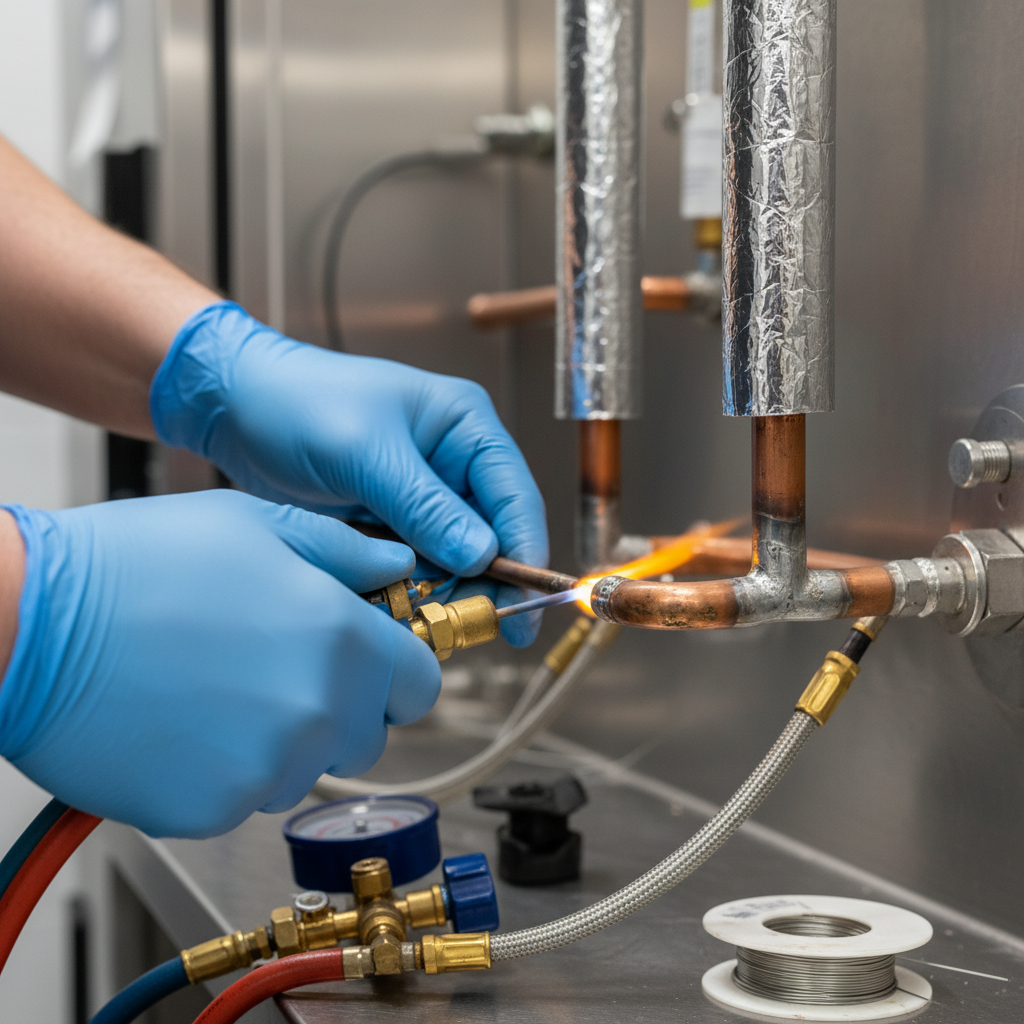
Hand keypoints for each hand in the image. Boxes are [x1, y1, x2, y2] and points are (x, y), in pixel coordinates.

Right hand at [0, 492, 440, 837]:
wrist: (30, 624)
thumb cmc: (137, 564)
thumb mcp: (257, 524)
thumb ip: (343, 552)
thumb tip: (393, 569)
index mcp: (343, 641)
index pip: (420, 683)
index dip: (397, 668)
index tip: (373, 660)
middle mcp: (318, 714)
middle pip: (368, 732)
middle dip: (340, 705)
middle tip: (278, 665)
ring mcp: (265, 770)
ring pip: (306, 767)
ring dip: (281, 739)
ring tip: (218, 686)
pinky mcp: (210, 811)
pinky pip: (244, 797)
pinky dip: (224, 771)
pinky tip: (184, 721)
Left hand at [149, 302, 548, 644]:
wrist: (238, 408)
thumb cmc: (301, 405)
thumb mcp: (365, 453)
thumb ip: (425, 506)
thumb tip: (483, 556)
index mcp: (466, 426)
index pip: (515, 496)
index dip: (527, 553)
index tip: (526, 605)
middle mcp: (456, 461)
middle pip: (496, 534)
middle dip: (489, 581)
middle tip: (480, 629)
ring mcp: (427, 494)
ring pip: (460, 557)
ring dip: (451, 591)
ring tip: (431, 621)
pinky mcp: (396, 520)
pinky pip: (423, 564)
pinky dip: (418, 589)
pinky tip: (404, 609)